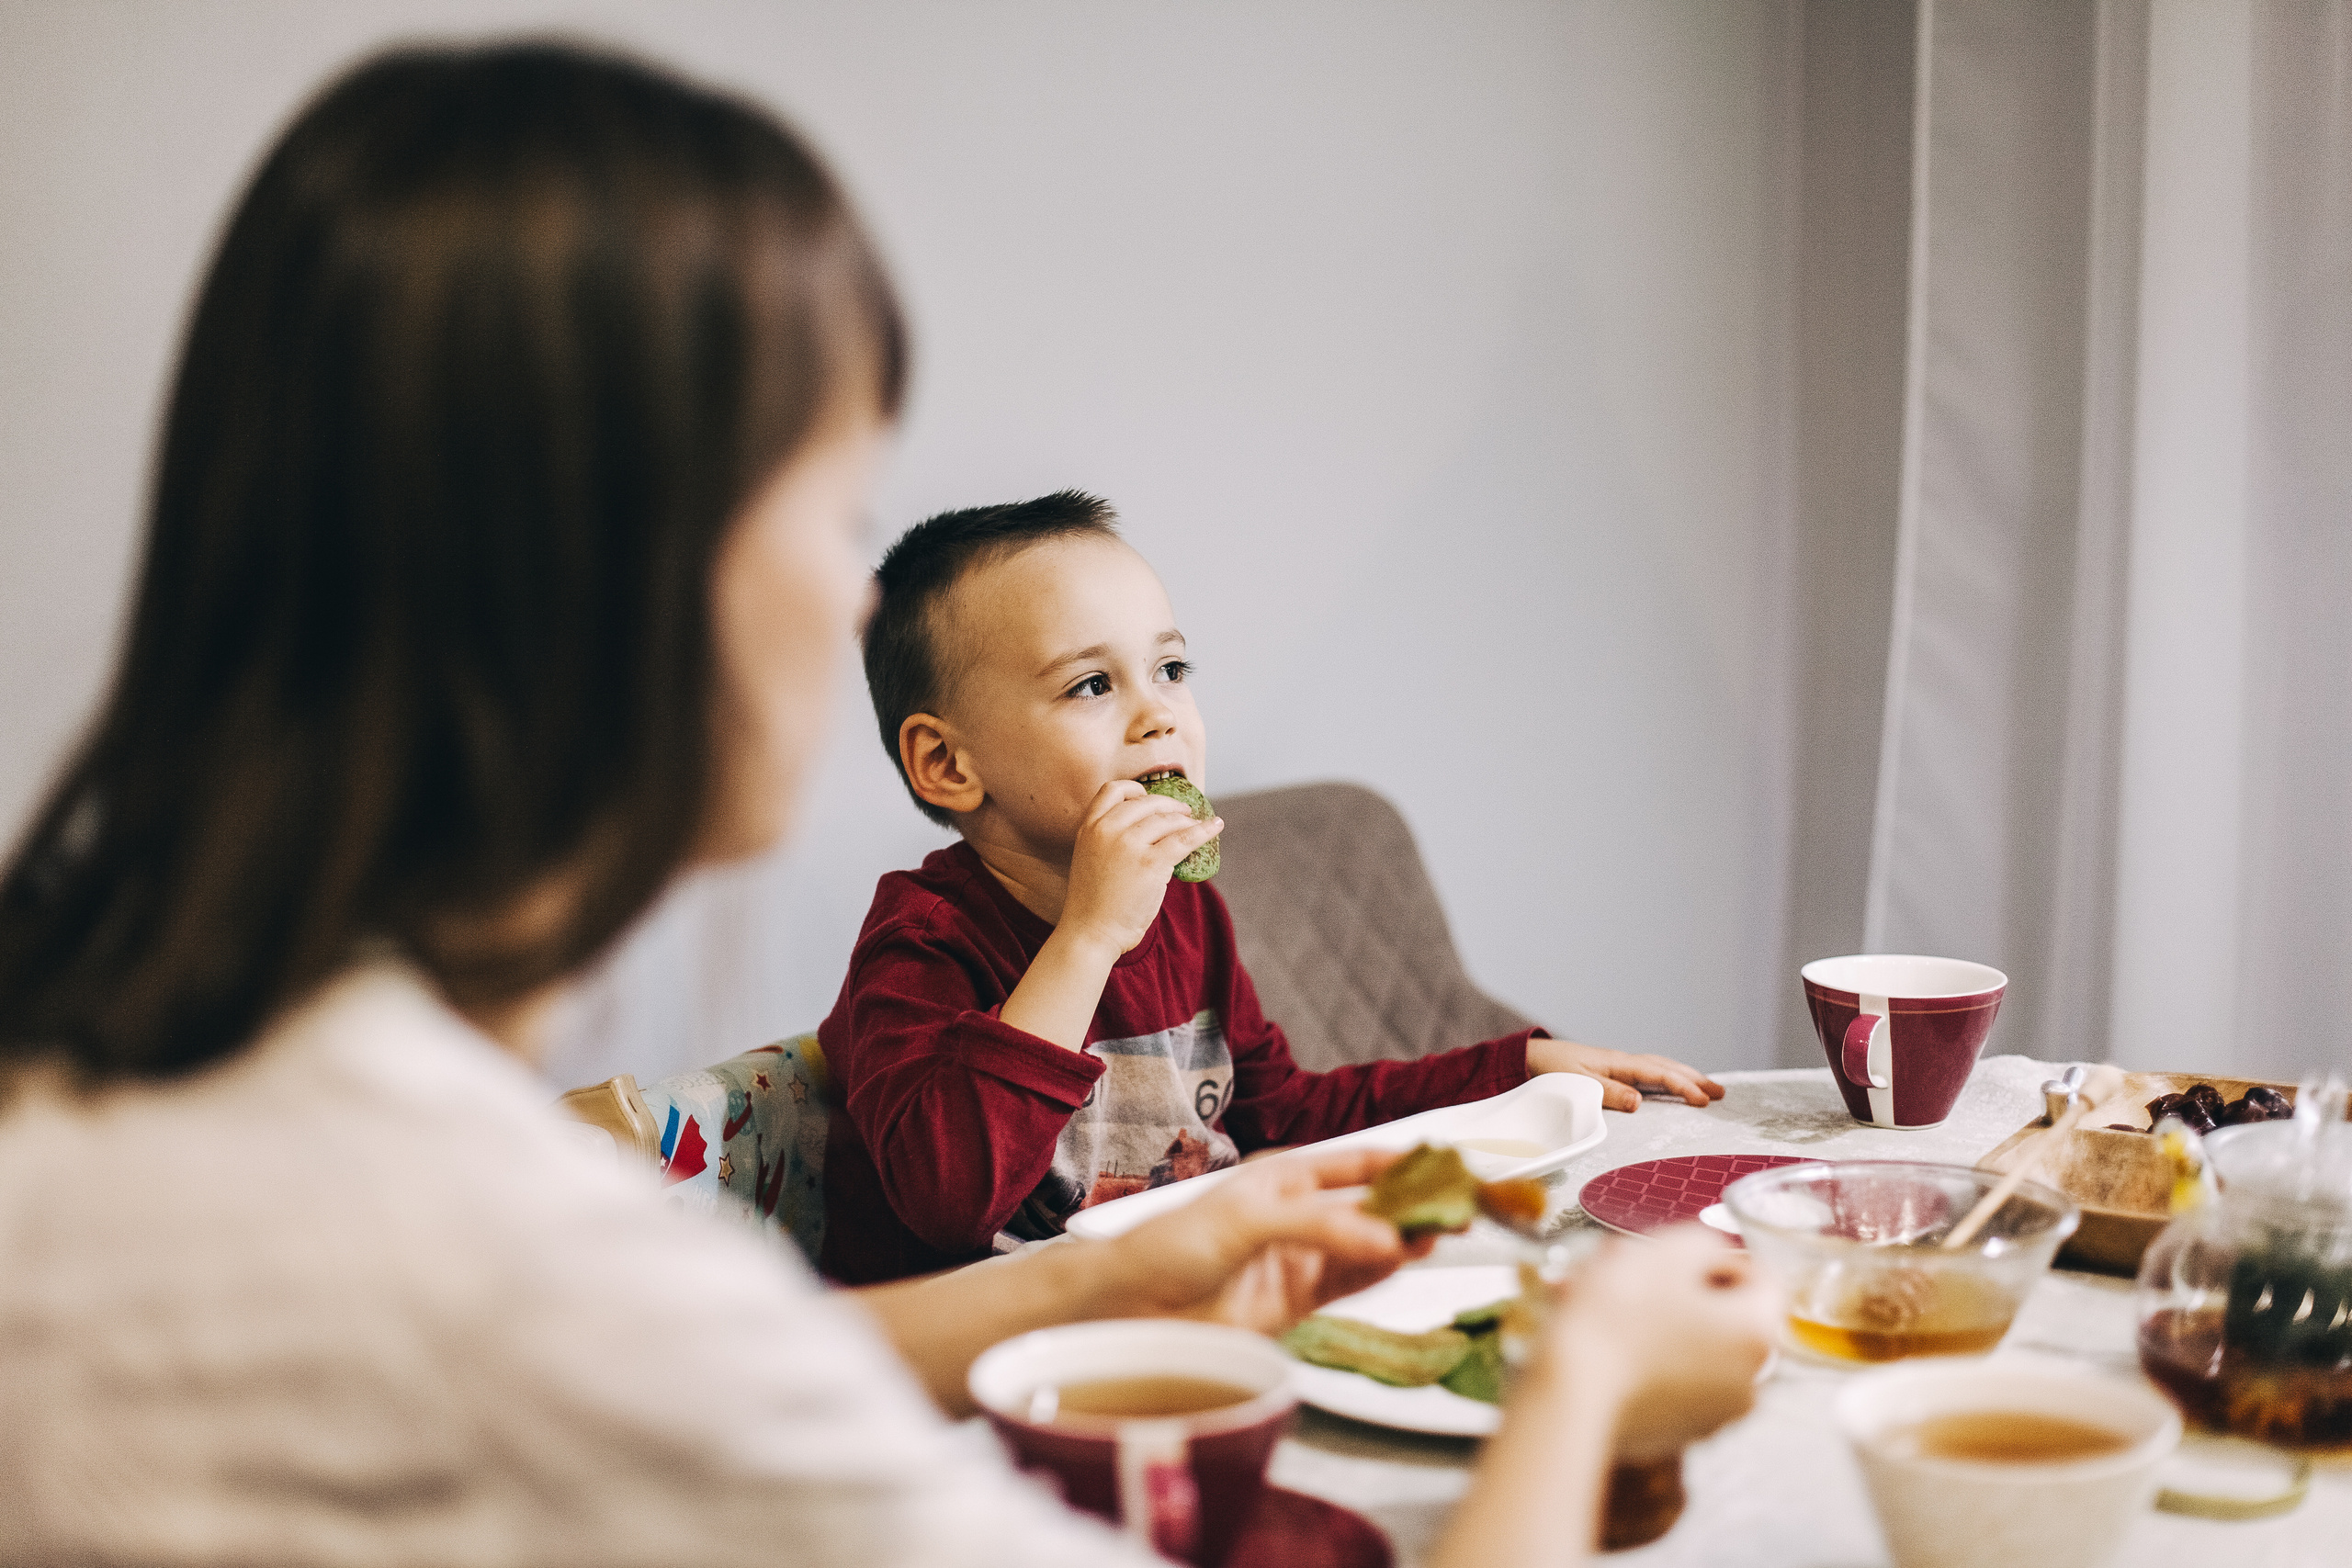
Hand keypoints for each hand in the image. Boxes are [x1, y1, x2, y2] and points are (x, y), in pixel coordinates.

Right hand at [1057, 779, 1222, 954]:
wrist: (1090, 932)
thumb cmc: (1093, 904)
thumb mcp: (1092, 859)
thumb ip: (1112, 840)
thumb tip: (1152, 830)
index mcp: (1088, 827)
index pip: (1113, 790)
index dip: (1136, 789)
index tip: (1149, 796)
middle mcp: (1107, 829)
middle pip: (1146, 802)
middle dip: (1169, 805)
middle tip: (1183, 812)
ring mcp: (1128, 844)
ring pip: (1167, 819)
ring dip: (1186, 820)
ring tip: (1196, 824)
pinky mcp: (1150, 862)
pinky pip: (1184, 839)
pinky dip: (1203, 830)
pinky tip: (1215, 826)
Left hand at [1093, 1148, 1428, 1332]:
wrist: (1127, 1310)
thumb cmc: (1170, 1246)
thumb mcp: (1245, 1221)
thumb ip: (1318, 1229)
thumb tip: (1388, 1240)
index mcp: (1283, 1177)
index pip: (1356, 1163)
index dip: (1402, 1163)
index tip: (1446, 1164)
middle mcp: (1297, 1214)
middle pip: (1370, 1207)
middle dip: (1414, 1206)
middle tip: (1460, 1208)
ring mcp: (1298, 1260)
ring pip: (1367, 1247)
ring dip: (1403, 1242)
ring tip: (1444, 1235)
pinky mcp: (1295, 1303)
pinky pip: (1349, 1284)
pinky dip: (1379, 1275)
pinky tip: (1405, 1264)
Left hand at [1528, 1037, 1723, 1110]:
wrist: (1535, 1057)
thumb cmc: (1554, 1070)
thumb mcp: (1579, 1084)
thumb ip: (1608, 1094)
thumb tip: (1639, 1103)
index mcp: (1619, 1064)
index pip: (1659, 1075)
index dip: (1683, 1088)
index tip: (1703, 1100)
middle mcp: (1625, 1062)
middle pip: (1667, 1068)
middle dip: (1695, 1079)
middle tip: (1721, 1093)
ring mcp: (1622, 1065)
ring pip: (1661, 1067)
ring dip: (1686, 1077)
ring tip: (1709, 1088)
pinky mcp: (1616, 1071)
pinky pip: (1651, 1072)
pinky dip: (1669, 1076)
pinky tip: (1676, 1085)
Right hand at [1542, 1226, 1778, 1458]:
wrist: (1570, 1394)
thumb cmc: (1617, 1319)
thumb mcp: (1665, 1251)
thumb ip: (1704, 1243)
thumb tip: (1711, 1257)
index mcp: (1756, 1331)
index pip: (1763, 1278)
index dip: (1719, 1258)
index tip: (1680, 1256)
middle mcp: (1749, 1379)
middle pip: (1724, 1315)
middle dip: (1678, 1289)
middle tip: (1631, 1272)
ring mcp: (1715, 1413)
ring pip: (1692, 1347)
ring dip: (1656, 1321)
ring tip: (1601, 1303)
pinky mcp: (1679, 1433)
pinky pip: (1671, 1381)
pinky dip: (1646, 1358)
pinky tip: (1604, 1341)